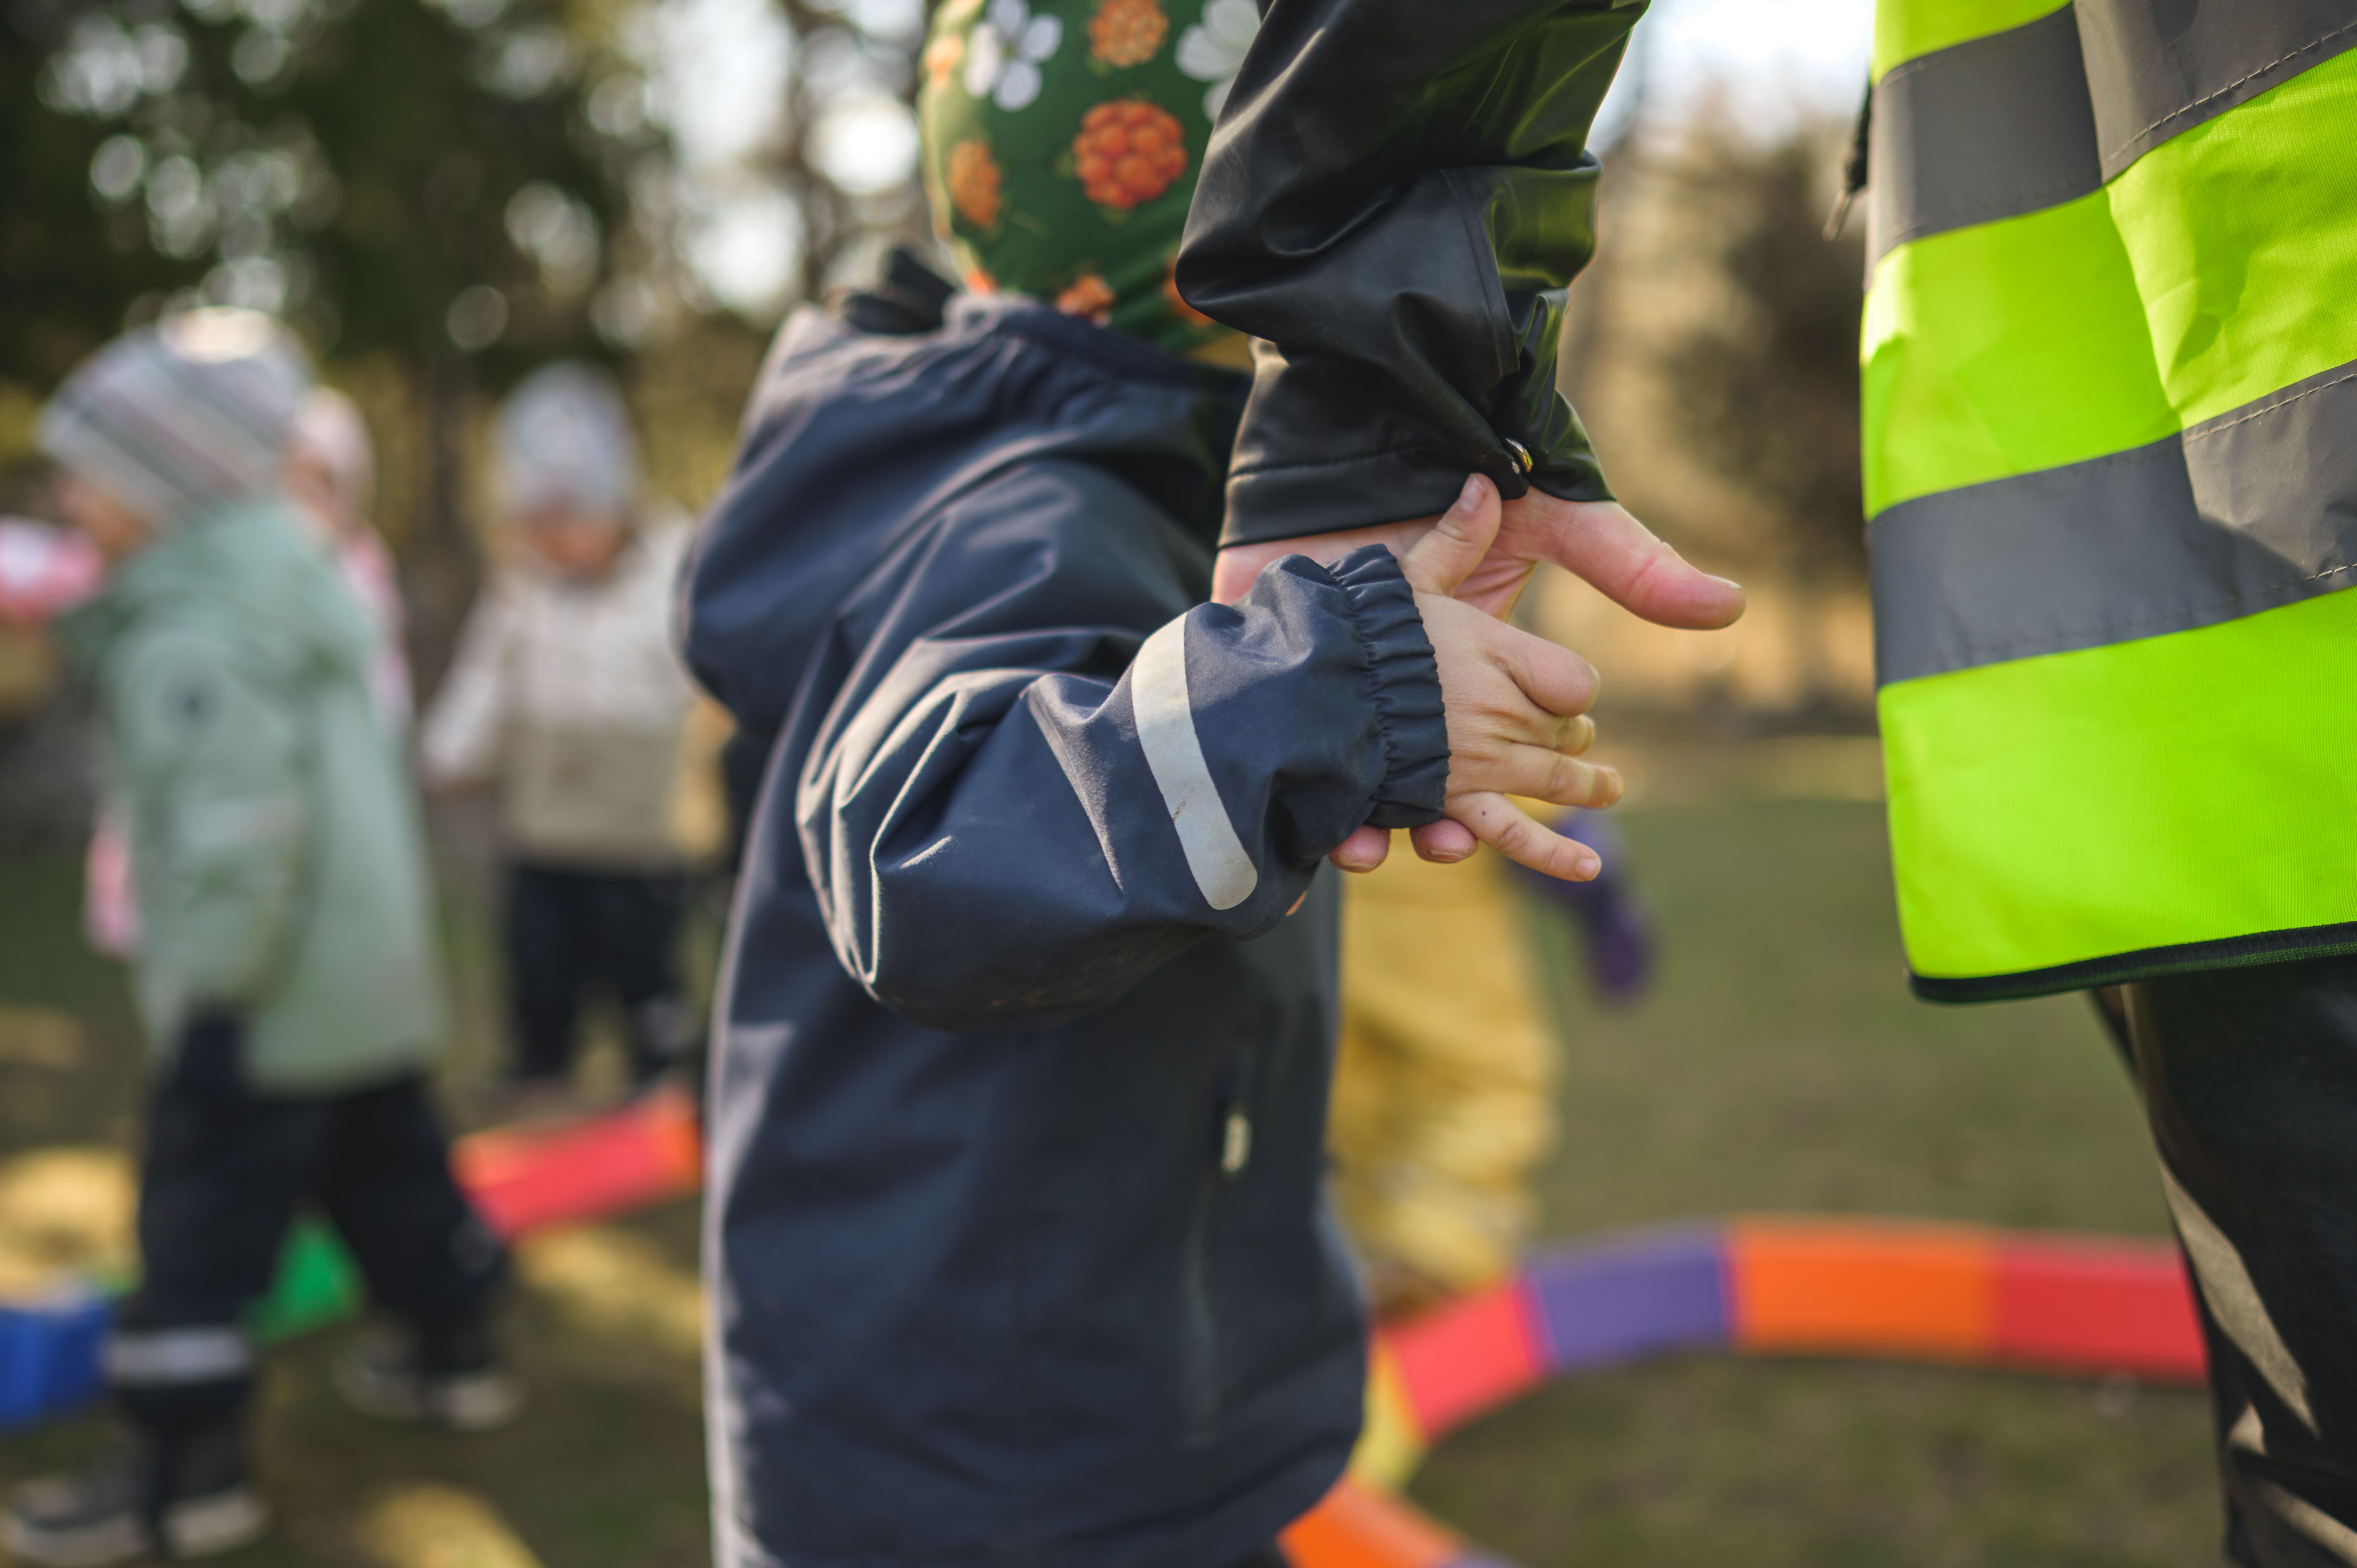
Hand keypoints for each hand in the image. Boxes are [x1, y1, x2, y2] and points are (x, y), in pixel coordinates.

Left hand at [1215, 481, 1744, 871]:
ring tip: (1386, 846)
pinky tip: (1339, 832)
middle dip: (1456, 826)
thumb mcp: (1548, 519)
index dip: (1532, 782)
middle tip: (1458, 842)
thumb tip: (1730, 606)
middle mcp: (1418, 695)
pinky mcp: (1285, 685)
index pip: (1515, 748)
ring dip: (1385, 834)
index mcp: (1481, 668)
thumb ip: (1625, 562)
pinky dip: (1319, 814)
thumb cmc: (1455, 471)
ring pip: (1373, 798)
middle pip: (1445, 789)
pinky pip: (1298, 770)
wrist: (1348, 442)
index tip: (1557, 809)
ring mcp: (1349, 695)